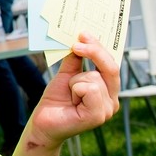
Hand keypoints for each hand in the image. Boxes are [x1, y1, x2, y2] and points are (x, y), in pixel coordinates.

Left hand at [27, 34, 120, 149]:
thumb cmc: (56, 100)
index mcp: (109, 89)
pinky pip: (89, 88)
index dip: (100, 47)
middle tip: (76, 44)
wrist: (43, 122)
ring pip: (94, 77)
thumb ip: (76, 60)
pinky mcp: (98, 116)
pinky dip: (76, 89)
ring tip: (70, 94)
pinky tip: (72, 101)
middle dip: (93, 52)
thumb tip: (79, 40)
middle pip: (111, 67)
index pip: (112, 63)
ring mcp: (108, 109)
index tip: (84, 33)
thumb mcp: (67, 74)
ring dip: (75, 82)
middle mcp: (113, 100)